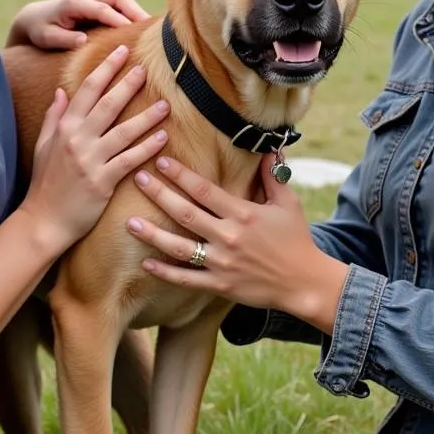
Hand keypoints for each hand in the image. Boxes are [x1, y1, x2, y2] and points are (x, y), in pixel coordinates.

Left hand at [6, 0, 149, 50]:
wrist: (34, 18)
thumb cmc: (40, 30)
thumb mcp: (46, 37)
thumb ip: (64, 39)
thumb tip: (84, 41)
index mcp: (75, 2)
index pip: (103, 9)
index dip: (120, 20)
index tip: (134, 34)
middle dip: (136, 11)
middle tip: (151, 30)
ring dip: (137, 11)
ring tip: (151, 30)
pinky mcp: (99, 1)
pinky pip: (120, 3)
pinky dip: (132, 13)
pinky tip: (141, 29)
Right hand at [21, 44, 169, 249]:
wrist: (43, 221)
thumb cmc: (45, 184)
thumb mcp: (43, 145)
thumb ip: (54, 117)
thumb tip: (62, 91)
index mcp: (65, 128)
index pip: (88, 90)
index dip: (106, 68)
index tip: (121, 51)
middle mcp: (77, 140)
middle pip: (108, 105)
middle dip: (128, 84)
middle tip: (146, 67)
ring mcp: (90, 160)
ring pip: (124, 132)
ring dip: (146, 117)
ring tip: (166, 105)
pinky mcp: (103, 182)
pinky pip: (129, 160)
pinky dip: (147, 148)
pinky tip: (163, 138)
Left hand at [127, 154, 348, 331]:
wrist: (304, 282)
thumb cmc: (296, 239)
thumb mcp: (288, 202)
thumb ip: (273, 175)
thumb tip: (267, 148)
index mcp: (243, 214)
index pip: (205, 190)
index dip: (181, 175)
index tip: (161, 162)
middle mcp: (229, 237)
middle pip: (186, 213)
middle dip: (159, 194)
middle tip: (137, 179)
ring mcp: (222, 263)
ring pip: (179, 247)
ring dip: (152, 235)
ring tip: (129, 222)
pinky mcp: (220, 286)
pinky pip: (186, 279)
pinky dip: (165, 272)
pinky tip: (145, 262)